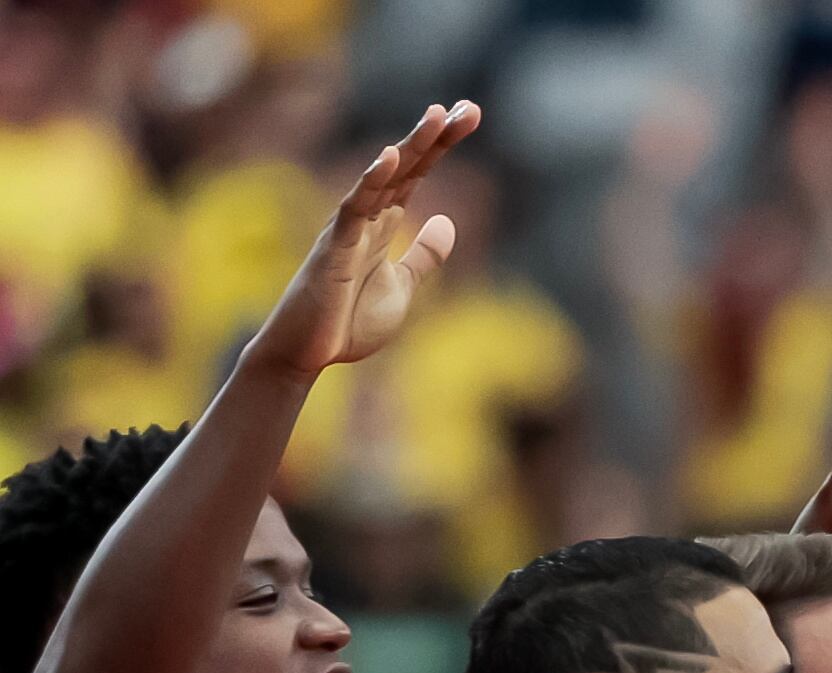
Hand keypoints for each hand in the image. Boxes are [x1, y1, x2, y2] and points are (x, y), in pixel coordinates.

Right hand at [250, 102, 480, 377]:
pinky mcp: (334, 248)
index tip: (472, 116)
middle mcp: (367, 217)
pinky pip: (353, 208)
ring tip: (437, 117)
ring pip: (383, 178)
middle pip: (407, 167)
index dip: (443, 146)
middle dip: (436, 137)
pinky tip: (389, 158)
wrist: (309, 354)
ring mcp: (349, 229)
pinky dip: (371, 182)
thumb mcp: (403, 286)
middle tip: (468, 108)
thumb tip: (446, 221)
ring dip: (411, 147)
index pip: (419, 175)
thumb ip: (424, 255)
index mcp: (385, 224)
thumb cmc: (348, 321)